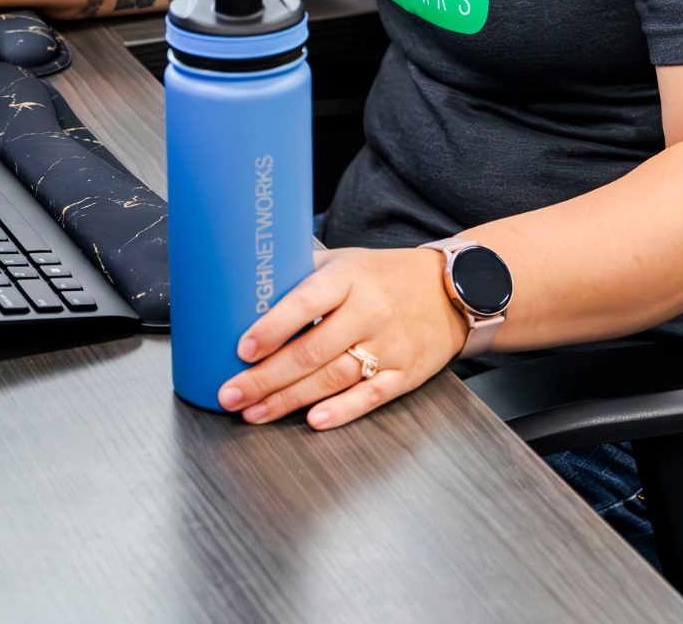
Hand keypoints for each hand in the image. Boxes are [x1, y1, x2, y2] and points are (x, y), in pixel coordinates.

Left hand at [218, 246, 468, 429]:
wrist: (451, 290)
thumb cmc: (385, 275)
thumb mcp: (345, 261)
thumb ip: (303, 276)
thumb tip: (247, 294)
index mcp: (350, 278)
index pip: (306, 302)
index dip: (272, 328)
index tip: (243, 349)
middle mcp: (370, 311)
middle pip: (312, 350)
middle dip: (266, 377)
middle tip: (231, 393)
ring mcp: (391, 345)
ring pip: (334, 378)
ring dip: (289, 400)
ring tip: (255, 411)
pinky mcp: (406, 373)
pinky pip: (370, 396)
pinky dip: (341, 411)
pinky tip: (313, 421)